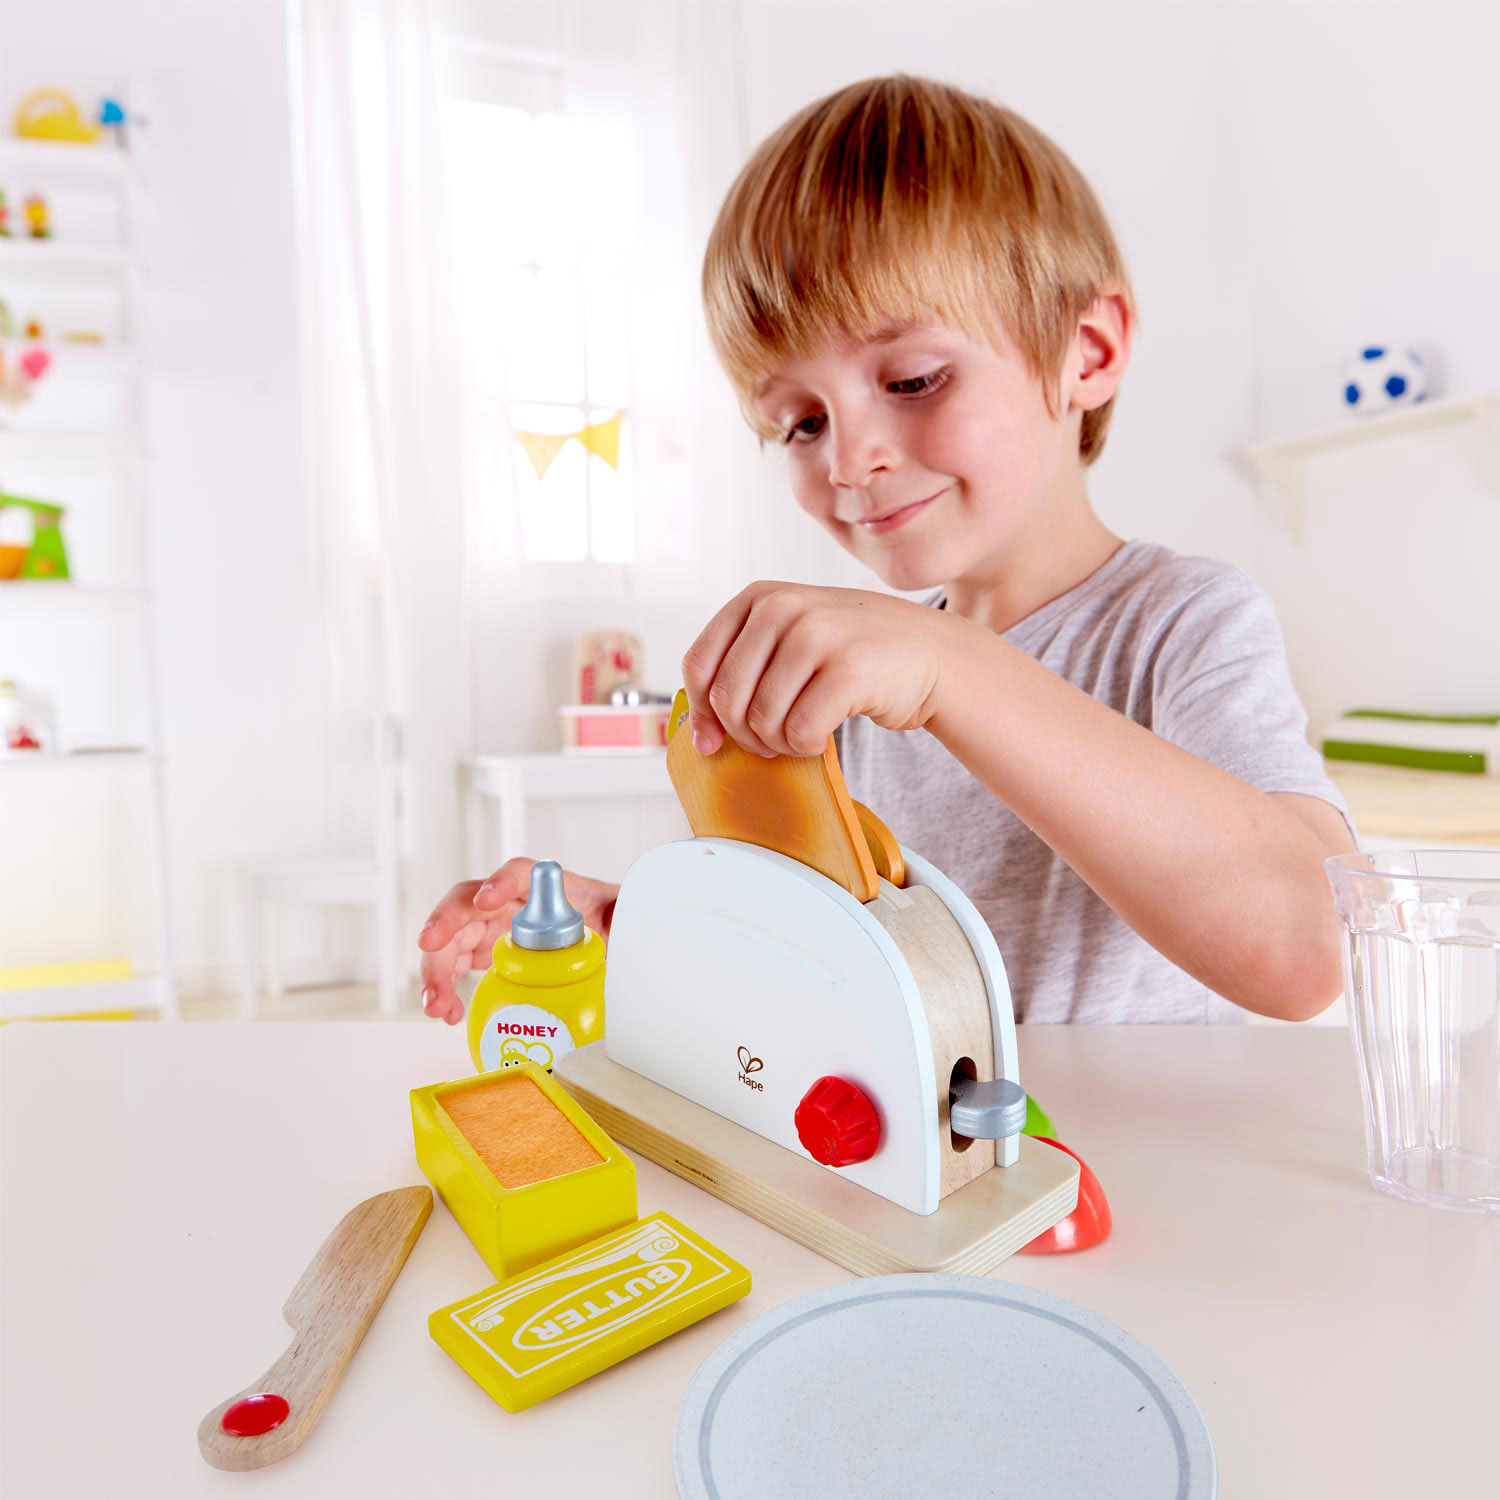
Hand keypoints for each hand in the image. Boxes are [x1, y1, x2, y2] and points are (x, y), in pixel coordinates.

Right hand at [417, 857, 619, 1024]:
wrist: (598, 936)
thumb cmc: (603, 917)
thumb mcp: (618, 913)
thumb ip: (622, 910)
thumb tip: (625, 914)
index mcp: (542, 886)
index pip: (518, 872)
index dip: (500, 882)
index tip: (486, 900)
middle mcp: (508, 901)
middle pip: (467, 904)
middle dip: (444, 925)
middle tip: (429, 949)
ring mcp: (490, 926)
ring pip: (451, 938)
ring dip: (435, 968)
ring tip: (435, 1004)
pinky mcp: (481, 951)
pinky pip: (454, 965)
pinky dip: (444, 987)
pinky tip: (445, 1013)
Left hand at [680, 582, 947, 757]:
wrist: (930, 653)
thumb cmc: (853, 655)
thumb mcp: (792, 638)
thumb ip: (745, 667)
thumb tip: (697, 733)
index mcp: (760, 598)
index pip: (700, 663)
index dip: (700, 712)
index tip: (710, 741)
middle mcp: (784, 608)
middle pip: (727, 698)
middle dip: (744, 735)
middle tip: (770, 742)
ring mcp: (817, 635)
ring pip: (761, 720)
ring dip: (778, 744)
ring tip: (802, 733)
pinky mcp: (848, 669)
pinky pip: (799, 732)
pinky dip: (805, 748)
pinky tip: (822, 736)